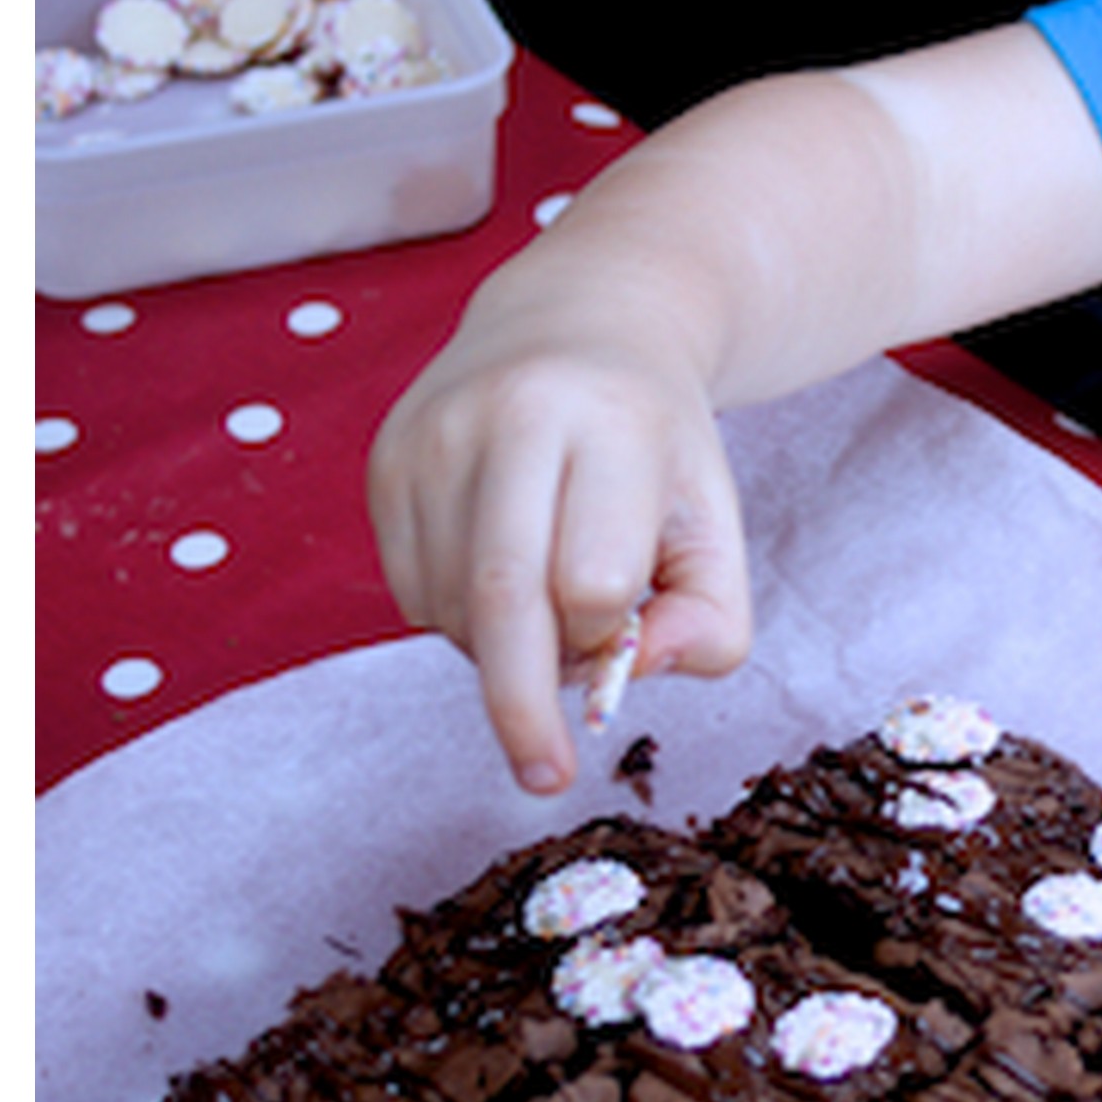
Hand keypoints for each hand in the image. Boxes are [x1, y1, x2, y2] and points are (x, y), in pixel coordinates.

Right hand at [356, 33, 1101, 797]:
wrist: (582, 325)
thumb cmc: (658, 449)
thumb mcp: (718, 524)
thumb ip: (712, 619)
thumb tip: (635, 676)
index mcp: (609, 423)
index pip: (592, 576)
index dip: (610, 632)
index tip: (624, 653)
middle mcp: (508, 417)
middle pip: (500, 597)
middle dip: (520, 703)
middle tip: (544, 777)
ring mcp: (431, 435)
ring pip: (449, 603)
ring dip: (499, 648)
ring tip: (549, 606)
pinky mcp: (383, 460)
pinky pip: (409, 586)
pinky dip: (456, 618)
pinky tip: (501, 578)